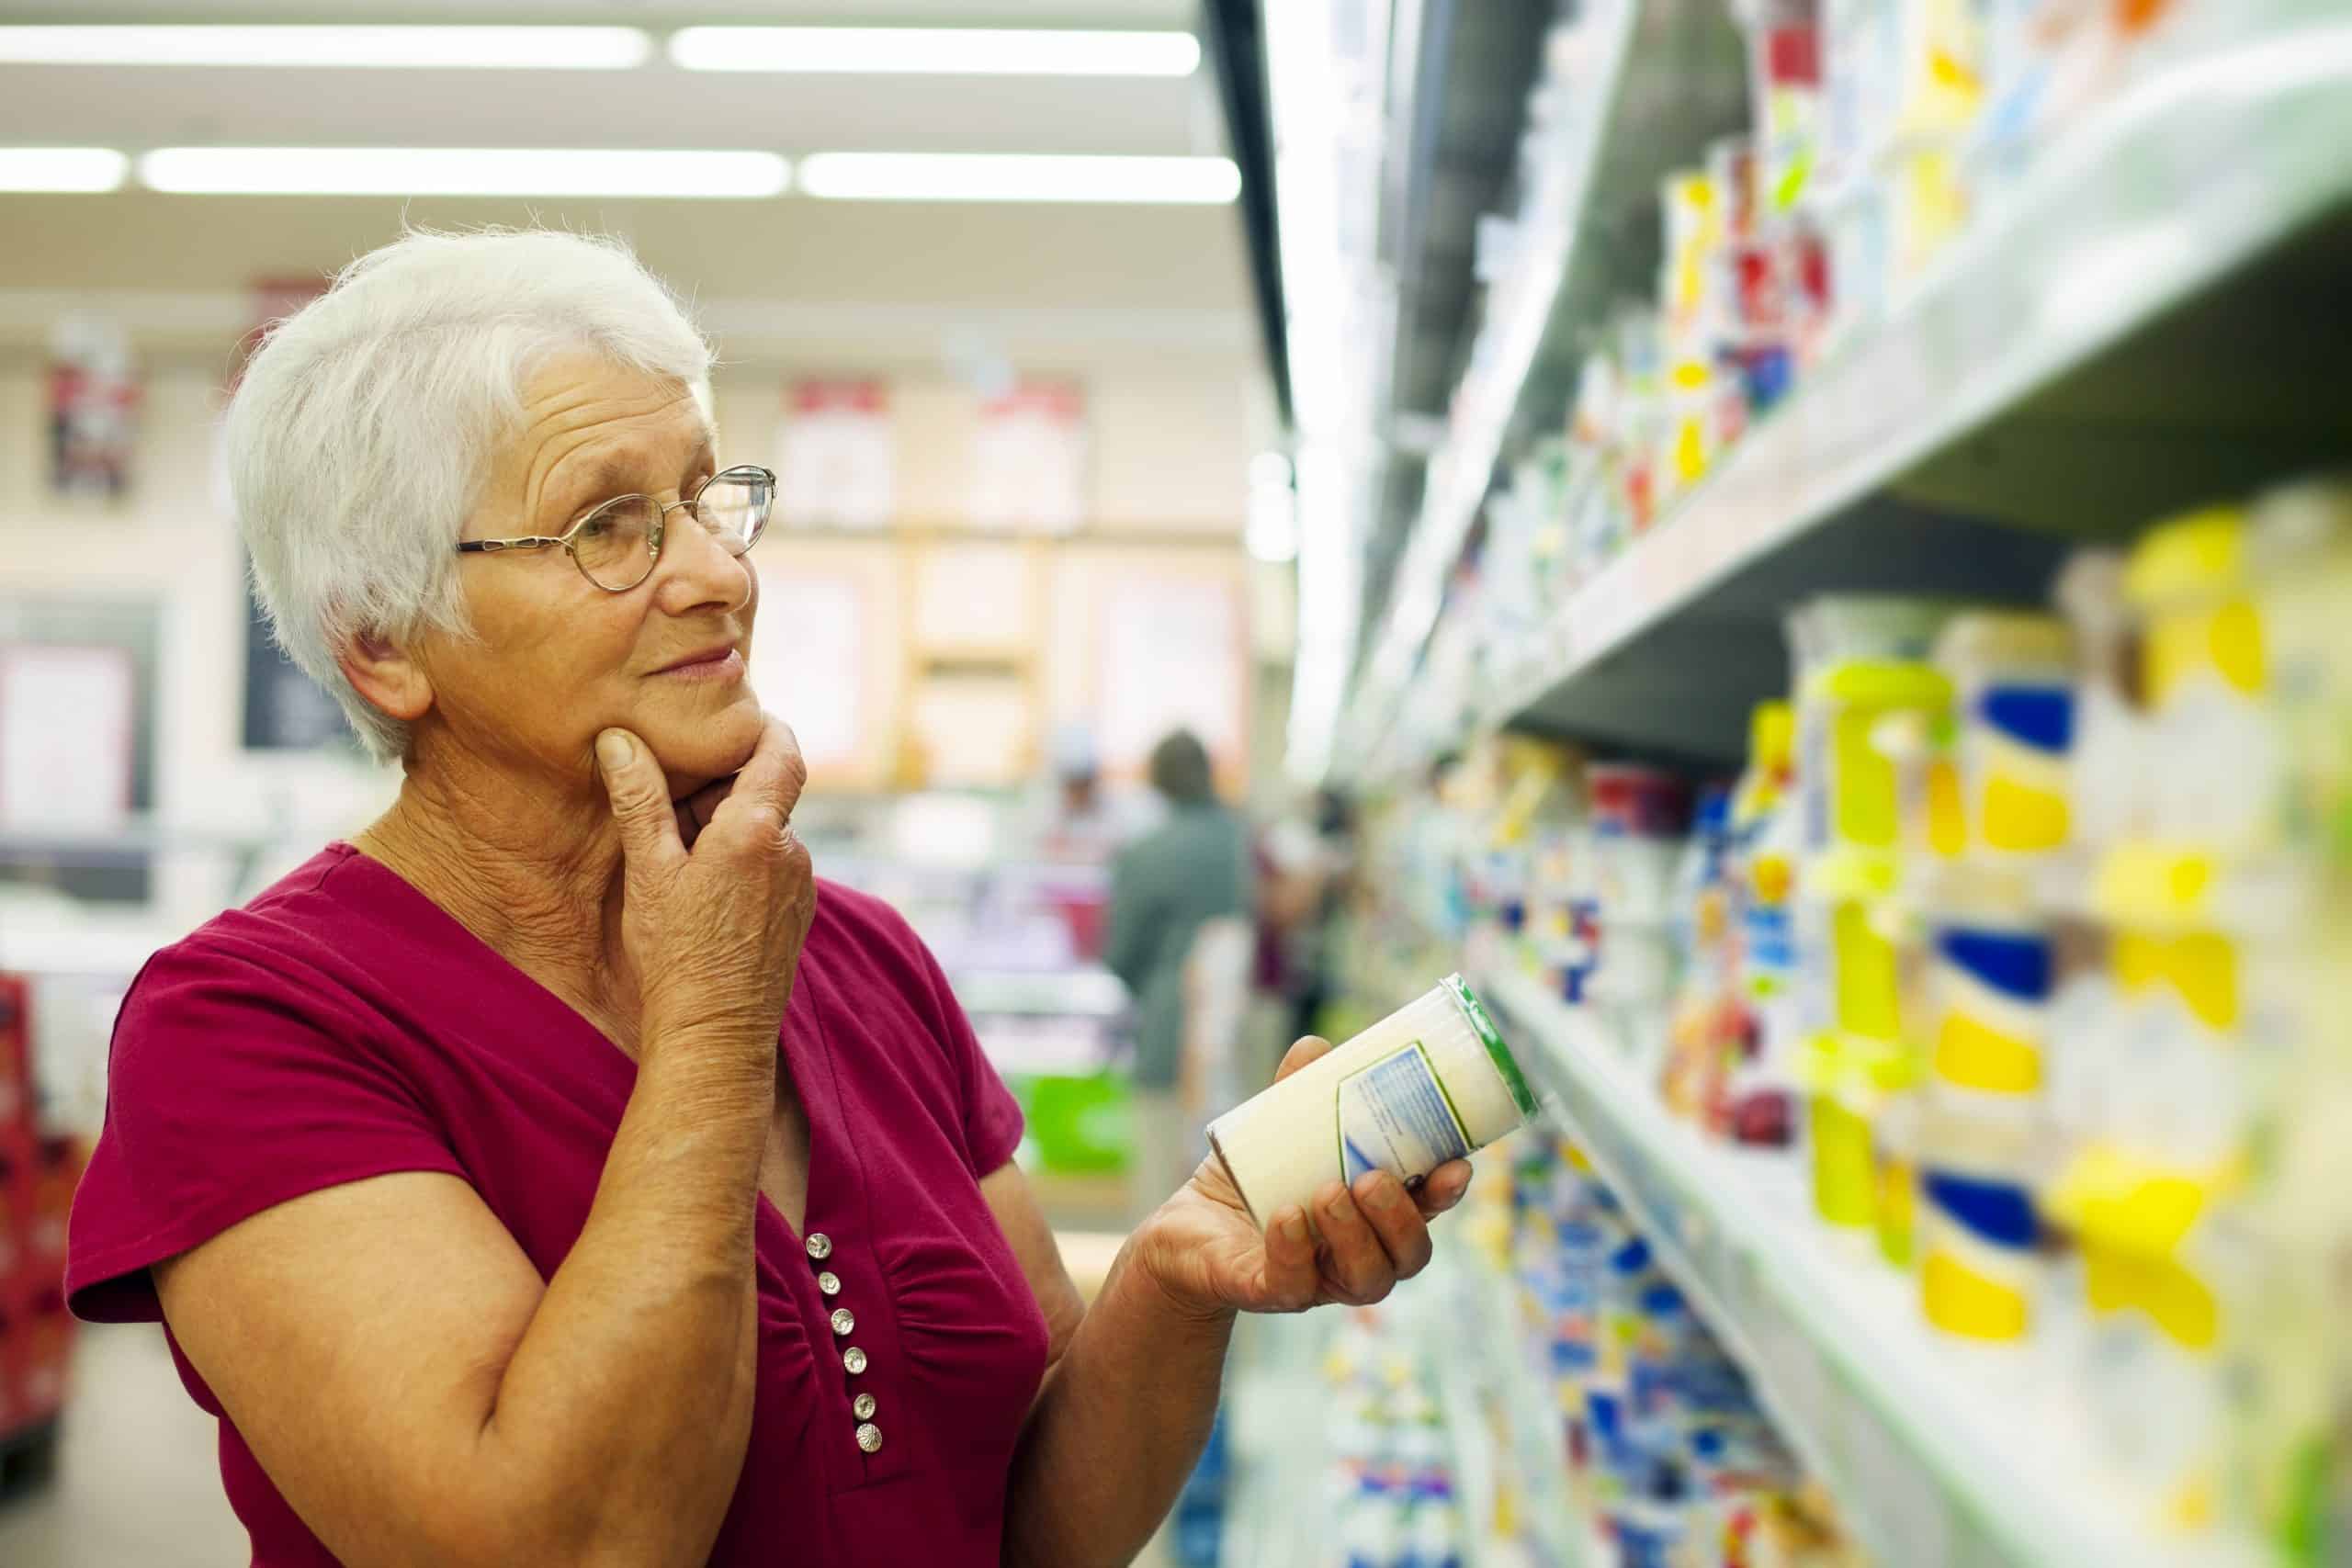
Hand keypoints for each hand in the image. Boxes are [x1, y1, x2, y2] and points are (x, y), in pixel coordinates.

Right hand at [596, 715, 817, 1052]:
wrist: (715, 1035)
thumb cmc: (676, 954)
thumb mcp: (649, 870)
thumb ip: (640, 799)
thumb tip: (620, 739)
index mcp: (758, 830)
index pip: (782, 752)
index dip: (763, 726)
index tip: (732, 719)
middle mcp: (791, 852)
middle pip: (767, 793)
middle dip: (722, 786)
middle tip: (670, 792)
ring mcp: (800, 886)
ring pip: (767, 831)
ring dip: (728, 826)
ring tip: (675, 847)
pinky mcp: (797, 914)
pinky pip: (773, 866)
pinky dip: (742, 858)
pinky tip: (699, 885)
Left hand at [1131, 1037, 1472, 1319]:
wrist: (1184, 1232)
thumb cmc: (1248, 1184)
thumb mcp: (1274, 1134)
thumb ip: (1296, 1095)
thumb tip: (1316, 1047)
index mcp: (1372, 1219)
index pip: (1425, 1213)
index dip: (1446, 1194)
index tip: (1456, 1164)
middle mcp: (1356, 1258)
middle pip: (1408, 1257)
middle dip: (1401, 1219)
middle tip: (1372, 1178)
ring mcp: (1317, 1283)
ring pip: (1365, 1280)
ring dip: (1356, 1236)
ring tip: (1329, 1193)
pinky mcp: (1268, 1293)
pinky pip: (1292, 1285)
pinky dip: (1294, 1251)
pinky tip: (1288, 1218)